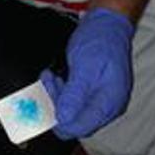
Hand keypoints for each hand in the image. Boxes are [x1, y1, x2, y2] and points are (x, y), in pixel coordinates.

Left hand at [40, 7, 134, 138]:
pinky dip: (60, 93)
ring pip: (71, 114)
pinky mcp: (93, 96)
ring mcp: (101, 102)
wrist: (108, 26)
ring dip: (55, 97)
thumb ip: (75, 94)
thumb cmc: (101, 41)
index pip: (79, 128)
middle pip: (74, 123)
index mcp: (109, 103)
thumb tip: (63, 118)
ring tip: (50, 77)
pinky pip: (73, 104)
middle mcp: (107, 108)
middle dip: (55, 105)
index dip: (58, 119)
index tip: (45, 100)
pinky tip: (56, 79)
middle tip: (47, 83)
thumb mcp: (86, 65)